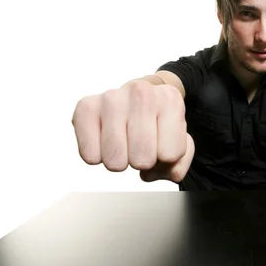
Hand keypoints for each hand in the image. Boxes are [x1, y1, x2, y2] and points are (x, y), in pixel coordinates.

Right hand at [72, 80, 193, 182]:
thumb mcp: (179, 138)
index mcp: (170, 100)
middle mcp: (141, 93)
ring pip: (115, 159)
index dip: (165, 158)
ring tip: (124, 143)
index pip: (170, 155)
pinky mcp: (86, 106)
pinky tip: (105, 140)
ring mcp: (112, 98)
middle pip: (142, 159)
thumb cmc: (157, 121)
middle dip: (142, 161)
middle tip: (139, 145)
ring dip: (120, 160)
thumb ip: (179, 162)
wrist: (137, 97)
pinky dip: (97, 157)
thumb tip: (153, 172)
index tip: (160, 143)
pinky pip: (90, 155)